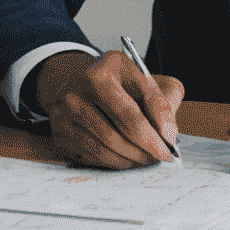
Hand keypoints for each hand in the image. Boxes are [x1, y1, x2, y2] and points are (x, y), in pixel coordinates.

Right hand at [35, 49, 183, 169]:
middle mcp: (82, 86)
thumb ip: (163, 99)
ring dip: (132, 158)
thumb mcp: (142, 76)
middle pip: (121, 128)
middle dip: (147, 147)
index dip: (157, 128)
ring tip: (146, 159)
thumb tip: (168, 134)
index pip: (137, 104)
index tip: (170, 144)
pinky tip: (126, 158)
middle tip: (162, 157)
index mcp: (107, 68)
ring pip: (107, 146)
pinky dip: (114, 161)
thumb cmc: (117, 81)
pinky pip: (92, 155)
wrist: (76, 80)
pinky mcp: (60, 131)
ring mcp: (66, 110)